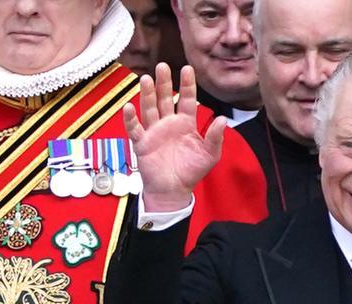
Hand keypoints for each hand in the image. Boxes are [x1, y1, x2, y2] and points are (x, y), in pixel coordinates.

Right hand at [123, 63, 224, 211]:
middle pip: (164, 99)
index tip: (187, 68)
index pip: (186, 100)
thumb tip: (223, 119)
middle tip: (162, 66)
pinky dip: (130, 118)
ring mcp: (154, 131)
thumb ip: (215, 137)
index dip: (187, 85)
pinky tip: (129, 107)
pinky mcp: (142, 143)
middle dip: (163, 83)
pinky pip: (134, 128)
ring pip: (149, 108)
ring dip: (147, 94)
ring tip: (146, 79)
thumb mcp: (209, 154)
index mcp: (185, 123)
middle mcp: (168, 123)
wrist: (174, 190)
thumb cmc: (191, 171)